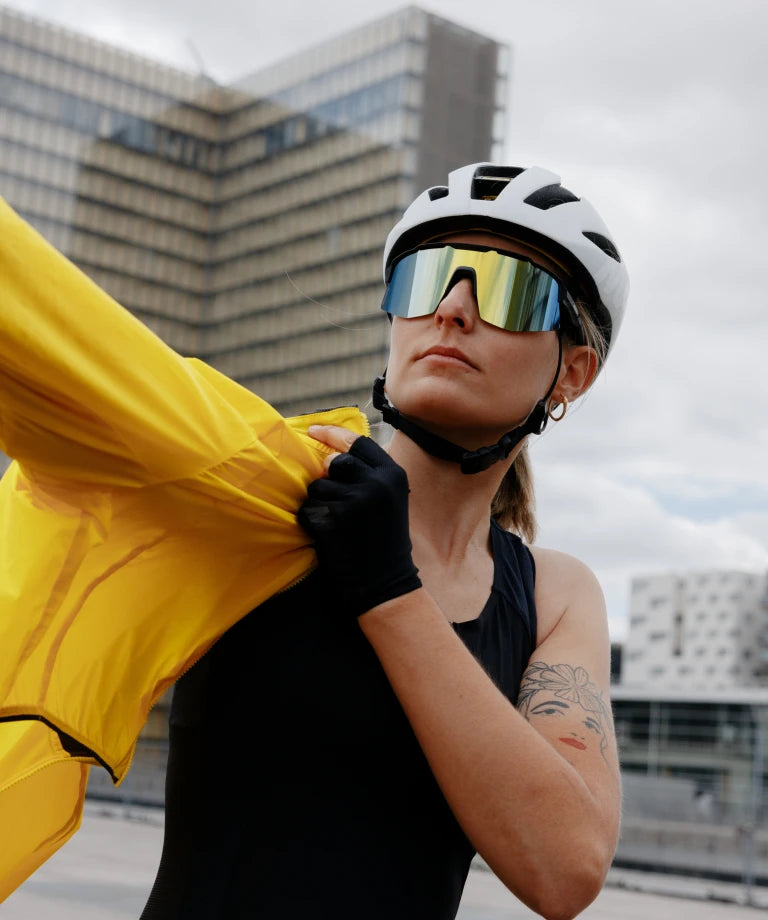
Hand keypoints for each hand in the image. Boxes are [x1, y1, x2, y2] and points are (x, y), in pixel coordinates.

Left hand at [298, 426, 421, 616]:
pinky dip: (311, 522)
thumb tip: (330, 454)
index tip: (312, 431)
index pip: (357, 442)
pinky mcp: (333, 521)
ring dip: (320, 504)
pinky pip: (307, 509)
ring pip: (317, 486)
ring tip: (339, 525)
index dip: (333, 434)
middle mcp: (375, 483)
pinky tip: (329, 537)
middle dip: (329, 478)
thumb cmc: (384, 542)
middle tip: (338, 502)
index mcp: (392, 475)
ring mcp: (354, 501)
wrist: (385, 584)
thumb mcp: (390, 500)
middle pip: (334, 462)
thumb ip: (368, 475)